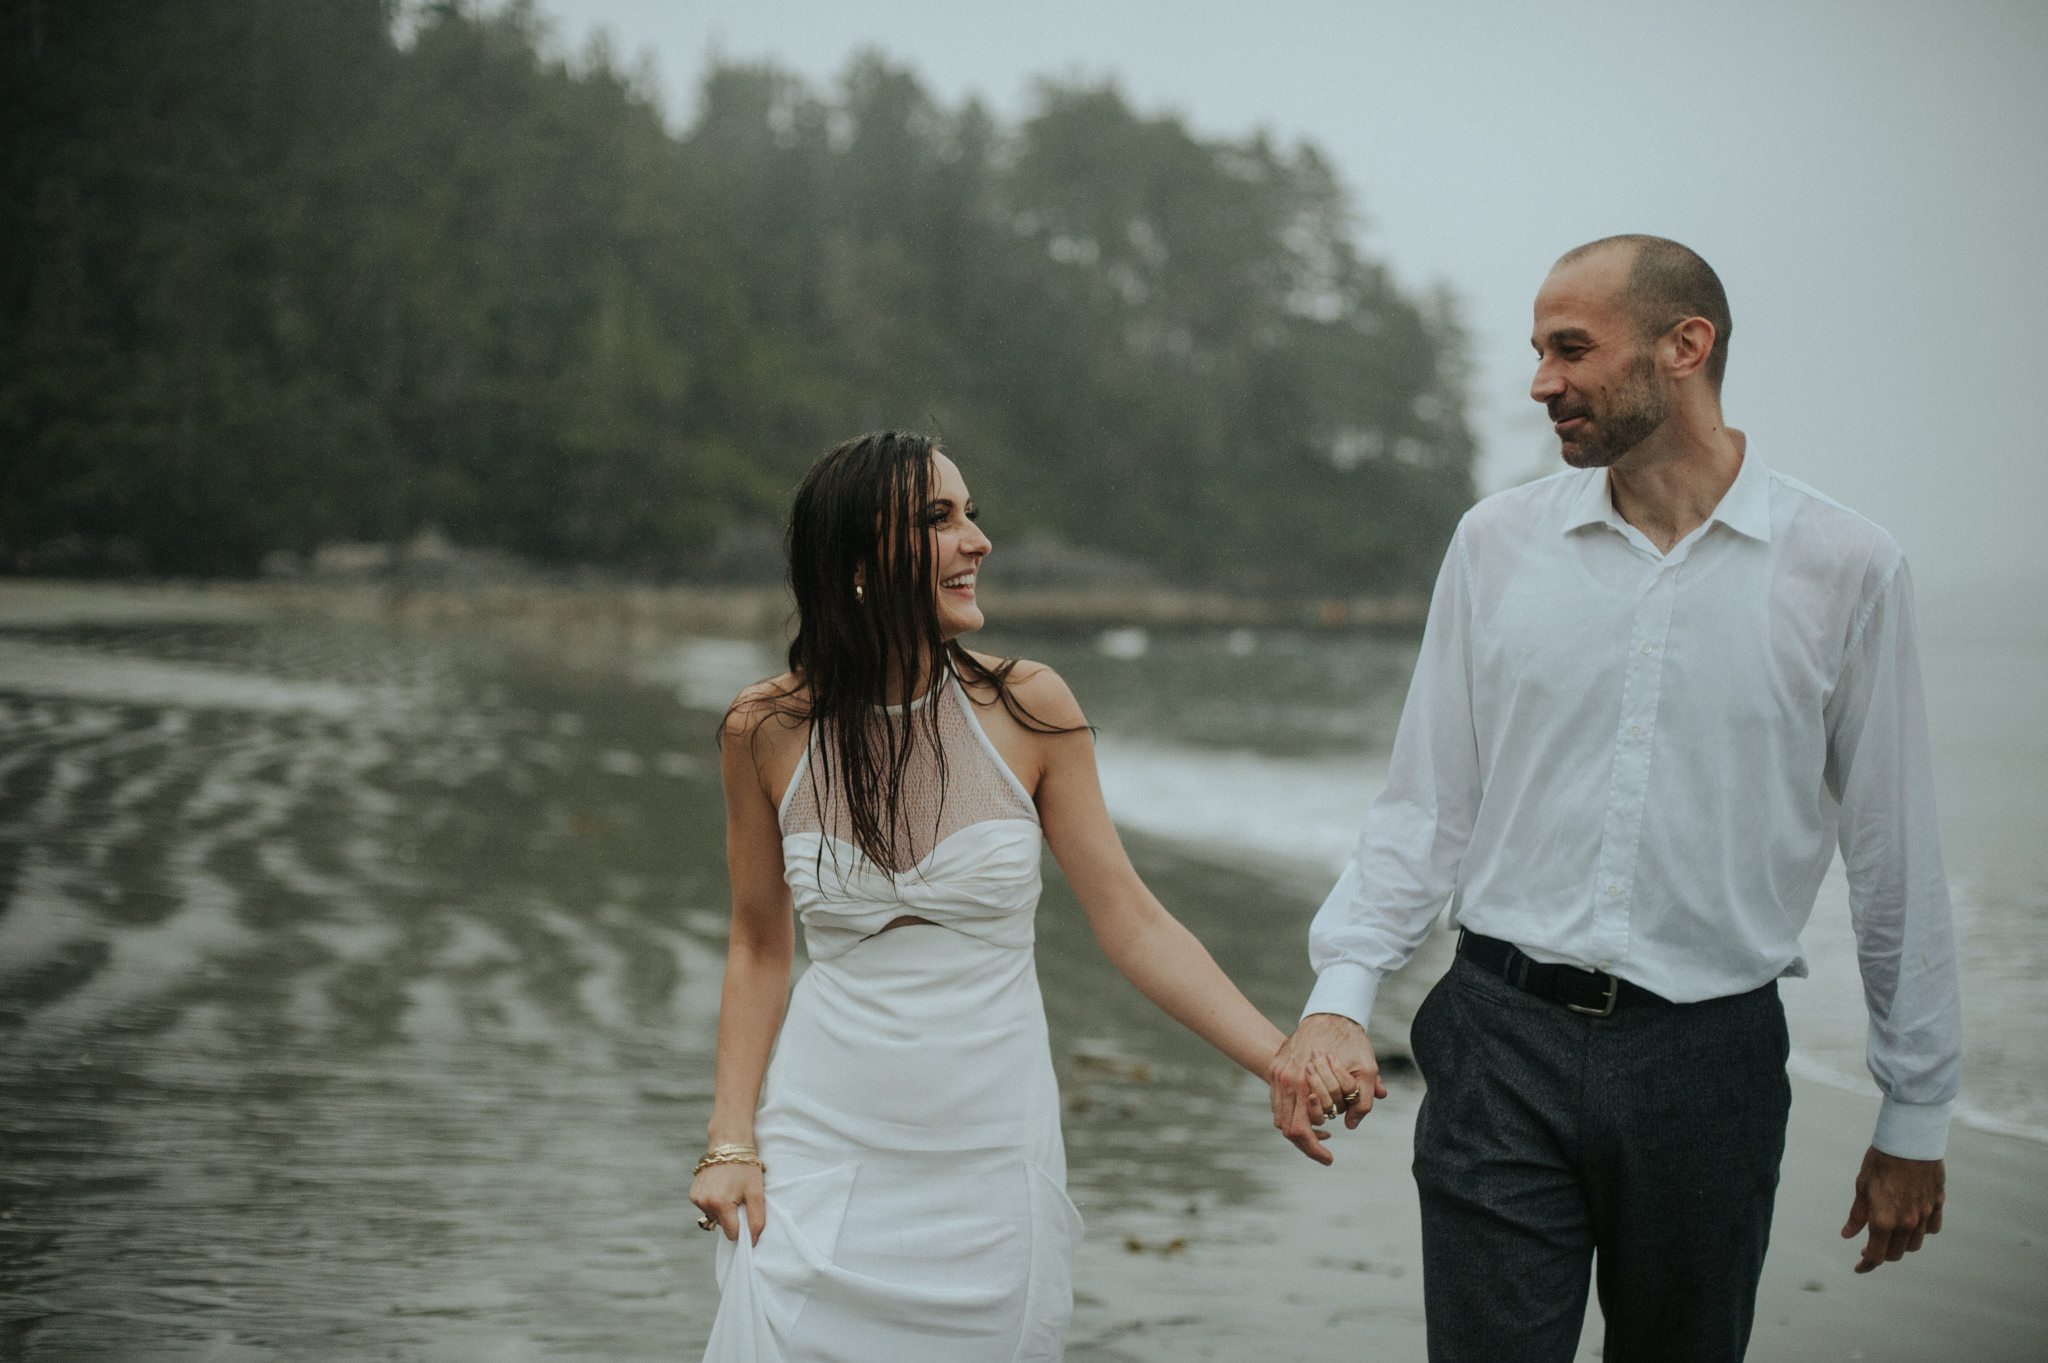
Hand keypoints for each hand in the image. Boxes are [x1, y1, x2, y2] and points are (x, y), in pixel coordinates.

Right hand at [691, 1161, 766, 1243]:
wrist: (729, 1143)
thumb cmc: (745, 1167)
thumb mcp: (756, 1193)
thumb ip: (756, 1220)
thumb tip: (753, 1242)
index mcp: (721, 1204)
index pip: (732, 1234)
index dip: (742, 1227)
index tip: (746, 1212)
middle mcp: (705, 1203)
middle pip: (722, 1225)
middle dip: (732, 1217)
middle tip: (739, 1197)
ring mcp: (697, 1198)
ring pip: (714, 1217)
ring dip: (723, 1210)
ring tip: (730, 1190)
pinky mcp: (693, 1194)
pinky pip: (707, 1208)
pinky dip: (714, 1203)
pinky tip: (721, 1188)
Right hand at [1266, 1013, 1385, 1164]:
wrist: (1330, 1013)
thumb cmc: (1351, 1041)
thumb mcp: (1368, 1070)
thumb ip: (1364, 1102)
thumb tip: (1351, 1125)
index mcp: (1304, 1083)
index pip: (1301, 1130)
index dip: (1314, 1149)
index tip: (1329, 1158)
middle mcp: (1286, 1080)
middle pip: (1287, 1129)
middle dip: (1307, 1145)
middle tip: (1325, 1153)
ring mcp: (1278, 1074)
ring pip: (1280, 1118)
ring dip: (1299, 1130)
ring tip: (1321, 1133)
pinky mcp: (1276, 1069)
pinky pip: (1278, 1103)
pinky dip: (1292, 1115)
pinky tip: (1311, 1114)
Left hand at [1840, 1145, 1943, 1272]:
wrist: (1910, 1140)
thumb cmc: (1881, 1161)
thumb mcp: (1862, 1186)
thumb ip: (1857, 1215)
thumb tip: (1848, 1235)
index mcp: (1884, 1220)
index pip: (1876, 1255)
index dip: (1867, 1265)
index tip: (1859, 1267)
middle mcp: (1907, 1223)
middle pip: (1896, 1253)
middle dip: (1882, 1254)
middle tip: (1869, 1247)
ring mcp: (1925, 1215)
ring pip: (1915, 1243)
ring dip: (1901, 1244)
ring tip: (1889, 1234)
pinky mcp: (1937, 1204)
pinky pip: (1932, 1228)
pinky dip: (1922, 1231)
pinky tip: (1912, 1223)